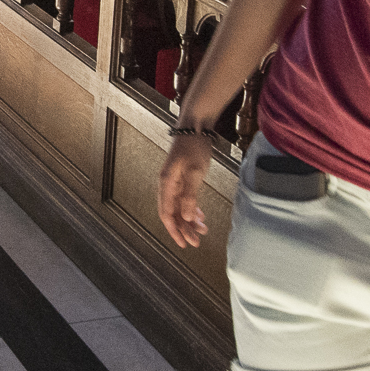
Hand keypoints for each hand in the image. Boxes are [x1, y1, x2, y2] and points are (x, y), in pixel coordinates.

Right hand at [156, 132, 212, 248]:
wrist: (195, 127)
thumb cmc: (194, 147)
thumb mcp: (194, 172)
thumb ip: (190, 195)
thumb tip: (188, 217)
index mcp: (167, 184)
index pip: (167, 214)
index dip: (175, 231)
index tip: (184, 243)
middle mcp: (168, 185)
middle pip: (173, 214)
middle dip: (184, 229)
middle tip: (197, 241)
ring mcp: (174, 182)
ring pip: (180, 208)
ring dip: (190, 220)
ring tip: (203, 230)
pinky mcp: (182, 179)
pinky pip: (184, 200)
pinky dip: (192, 209)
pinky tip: (201, 216)